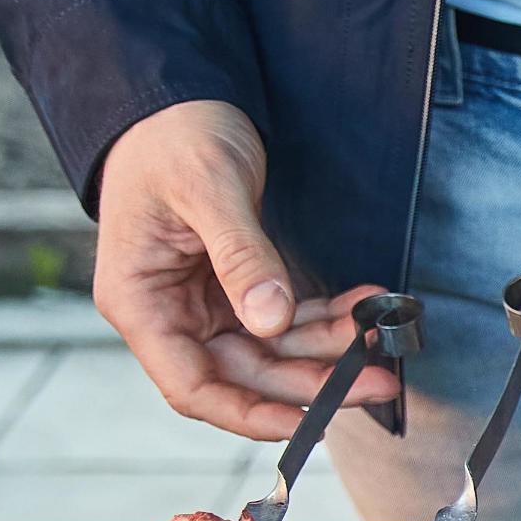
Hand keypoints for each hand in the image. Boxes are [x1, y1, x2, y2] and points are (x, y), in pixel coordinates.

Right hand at [92, 99, 399, 437]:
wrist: (177, 98)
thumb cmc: (174, 136)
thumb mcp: (209, 188)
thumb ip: (240, 255)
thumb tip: (269, 320)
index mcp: (139, 301)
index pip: (191, 386)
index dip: (248, 413)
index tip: (307, 421)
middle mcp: (170, 312)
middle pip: (244, 375)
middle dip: (311, 381)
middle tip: (377, 378)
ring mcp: (204, 303)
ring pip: (273, 350)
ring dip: (328, 350)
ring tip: (380, 338)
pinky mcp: (235, 287)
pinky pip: (284, 318)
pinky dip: (324, 316)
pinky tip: (363, 305)